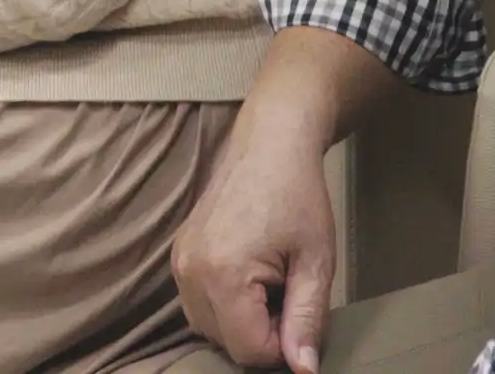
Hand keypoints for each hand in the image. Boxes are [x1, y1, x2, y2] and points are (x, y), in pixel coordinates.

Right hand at [172, 120, 342, 372]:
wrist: (270, 142)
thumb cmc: (299, 196)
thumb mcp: (316, 261)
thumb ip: (307, 320)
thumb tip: (303, 370)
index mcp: (222, 274)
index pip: (248, 350)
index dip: (282, 344)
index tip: (300, 311)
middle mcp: (189, 272)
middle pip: (224, 343)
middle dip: (261, 333)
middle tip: (288, 291)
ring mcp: (179, 262)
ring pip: (208, 328)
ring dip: (241, 321)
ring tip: (270, 282)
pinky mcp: (178, 254)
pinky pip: (198, 304)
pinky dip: (224, 305)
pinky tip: (250, 277)